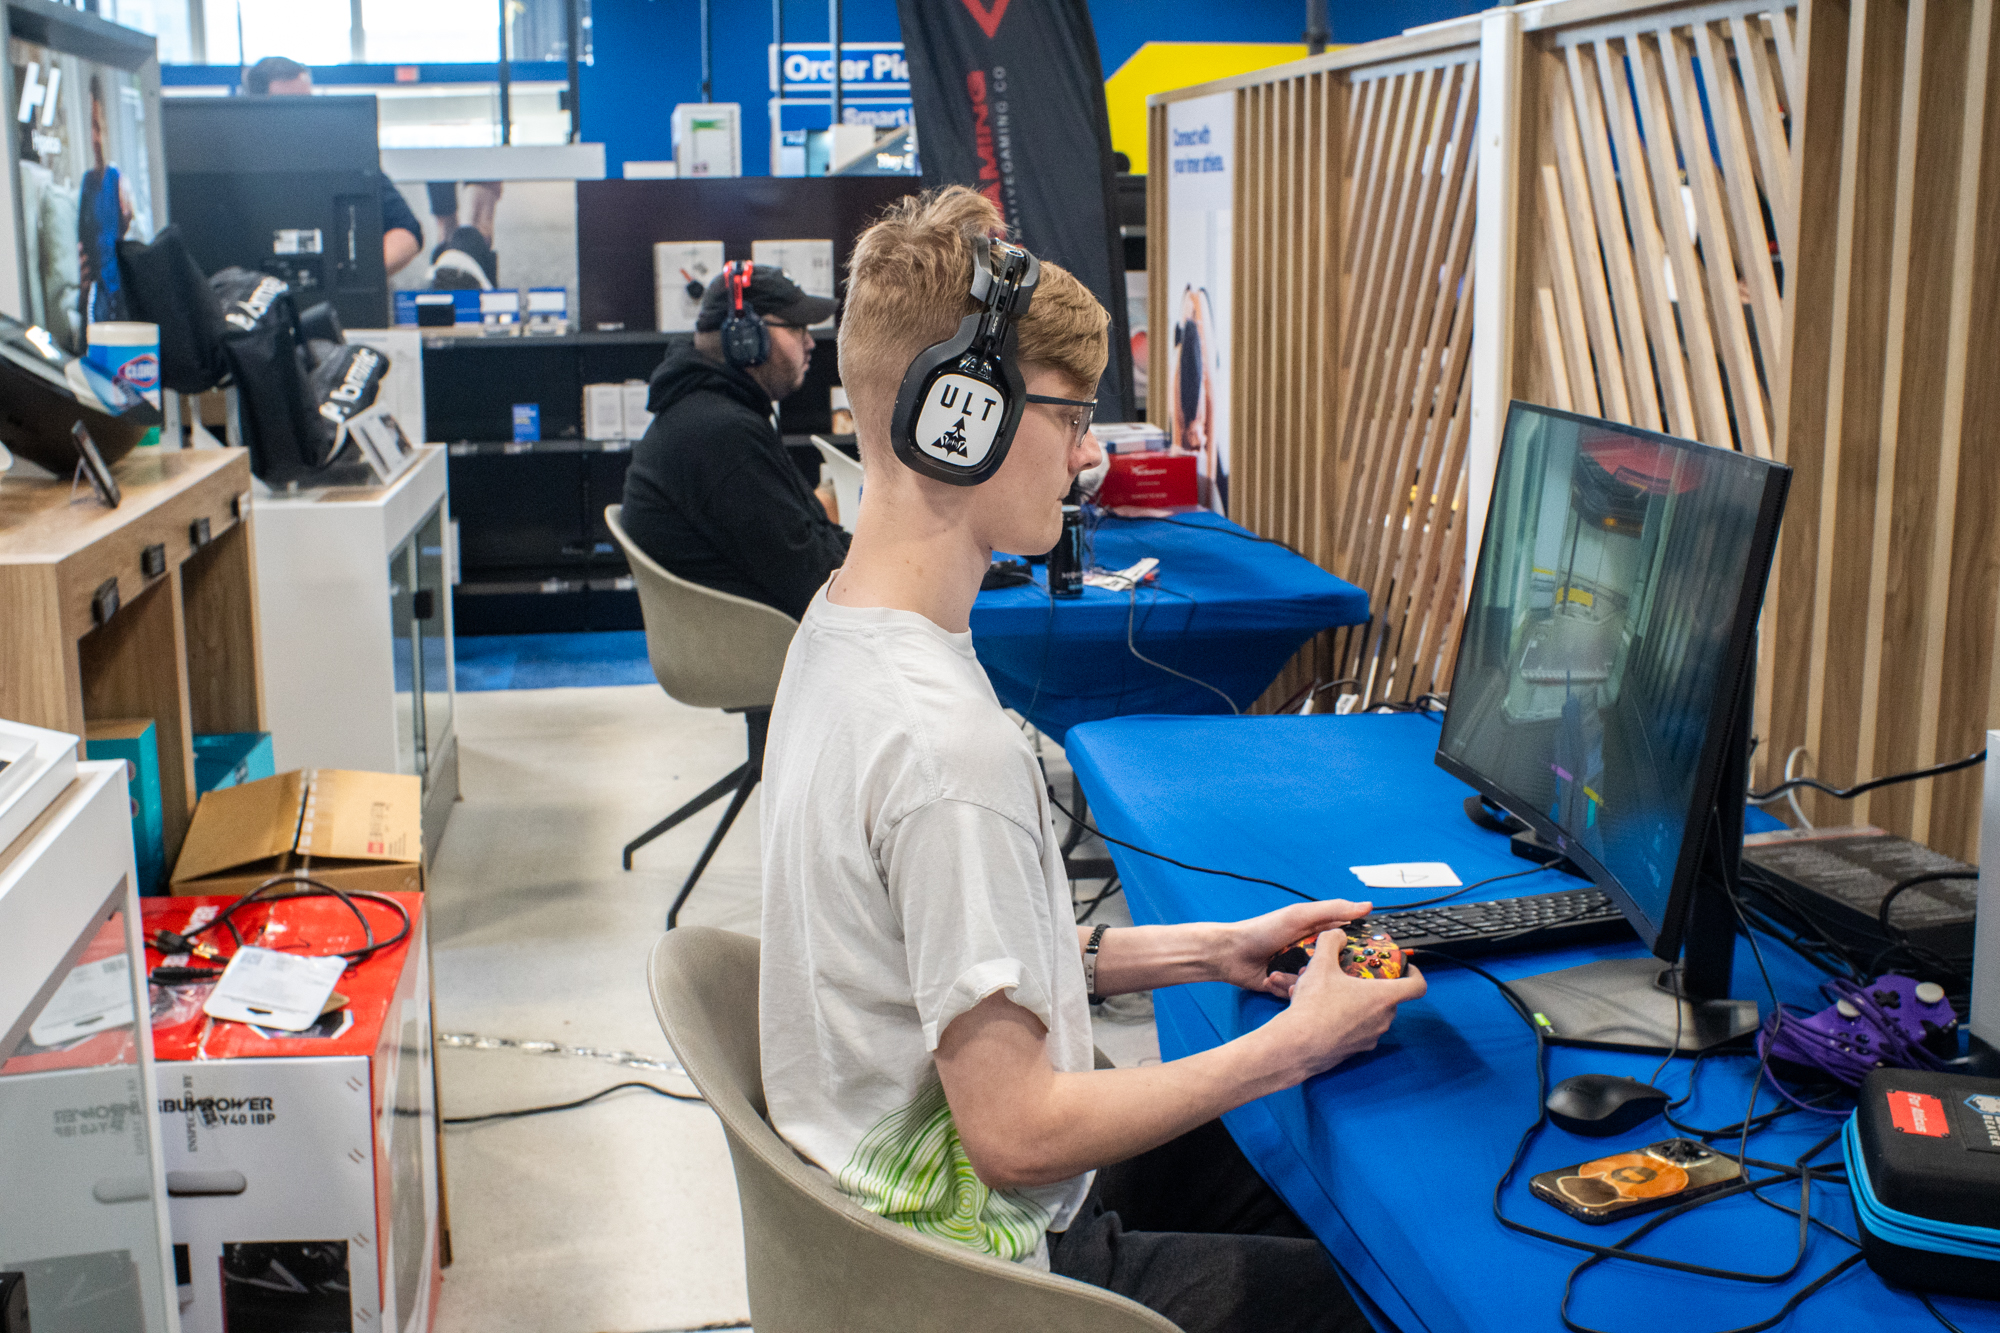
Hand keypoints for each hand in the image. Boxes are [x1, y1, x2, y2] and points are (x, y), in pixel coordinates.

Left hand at [1213, 899, 1372, 997]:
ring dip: (1301, 982)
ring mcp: (1299, 971)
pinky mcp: (1288, 988)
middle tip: (1318, 972)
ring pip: (1318, 986)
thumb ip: (1332, 911)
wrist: (1230, 954)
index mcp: (1317, 933)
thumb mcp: (1299, 916)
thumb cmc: (1262, 930)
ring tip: (1284, 972)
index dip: (1361, 952)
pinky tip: (1273, 979)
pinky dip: (1286, 990)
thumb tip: (1366, 906)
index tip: (1374, 962)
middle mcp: (1311, 953)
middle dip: (1330, 975)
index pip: (1348, 942)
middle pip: (1336, 969)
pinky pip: (1299, 996)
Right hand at [1277, 928, 1427, 1075]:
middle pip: (1390, 998)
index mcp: (1383, 997)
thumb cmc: (1315, 1007)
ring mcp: (1371, 1037)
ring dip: (1355, 1001)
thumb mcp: (1320, 964)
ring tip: (1328, 993)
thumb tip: (1338, 934)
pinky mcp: (1356, 1050)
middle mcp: (1383, 1019)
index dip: (1414, 973)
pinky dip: (1345, 1019)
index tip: (1404, 968)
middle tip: (1353, 976)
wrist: (1298, 1045)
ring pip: (1370, 1013)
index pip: (1417, 986)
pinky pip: (1357, 1029)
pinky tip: (1321, 1012)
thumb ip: (1331, 941)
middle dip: (1373, 985)